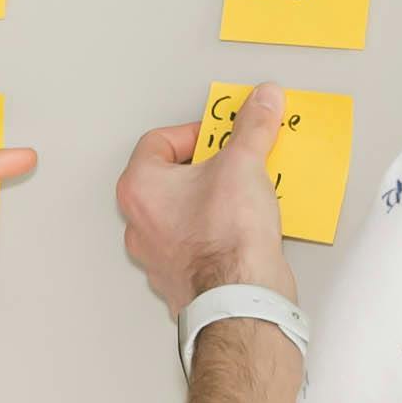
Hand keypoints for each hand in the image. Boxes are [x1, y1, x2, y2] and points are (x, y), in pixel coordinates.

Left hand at [117, 85, 292, 320]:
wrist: (241, 300)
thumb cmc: (225, 241)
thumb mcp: (244, 163)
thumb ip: (253, 126)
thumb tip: (261, 103)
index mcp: (140, 188)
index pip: (159, 141)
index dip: (197, 131)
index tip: (224, 134)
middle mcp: (140, 224)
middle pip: (173, 177)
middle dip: (209, 165)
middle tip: (237, 160)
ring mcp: (159, 255)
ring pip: (186, 212)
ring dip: (215, 198)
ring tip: (246, 192)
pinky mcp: (183, 278)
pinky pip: (200, 242)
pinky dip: (221, 230)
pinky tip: (248, 225)